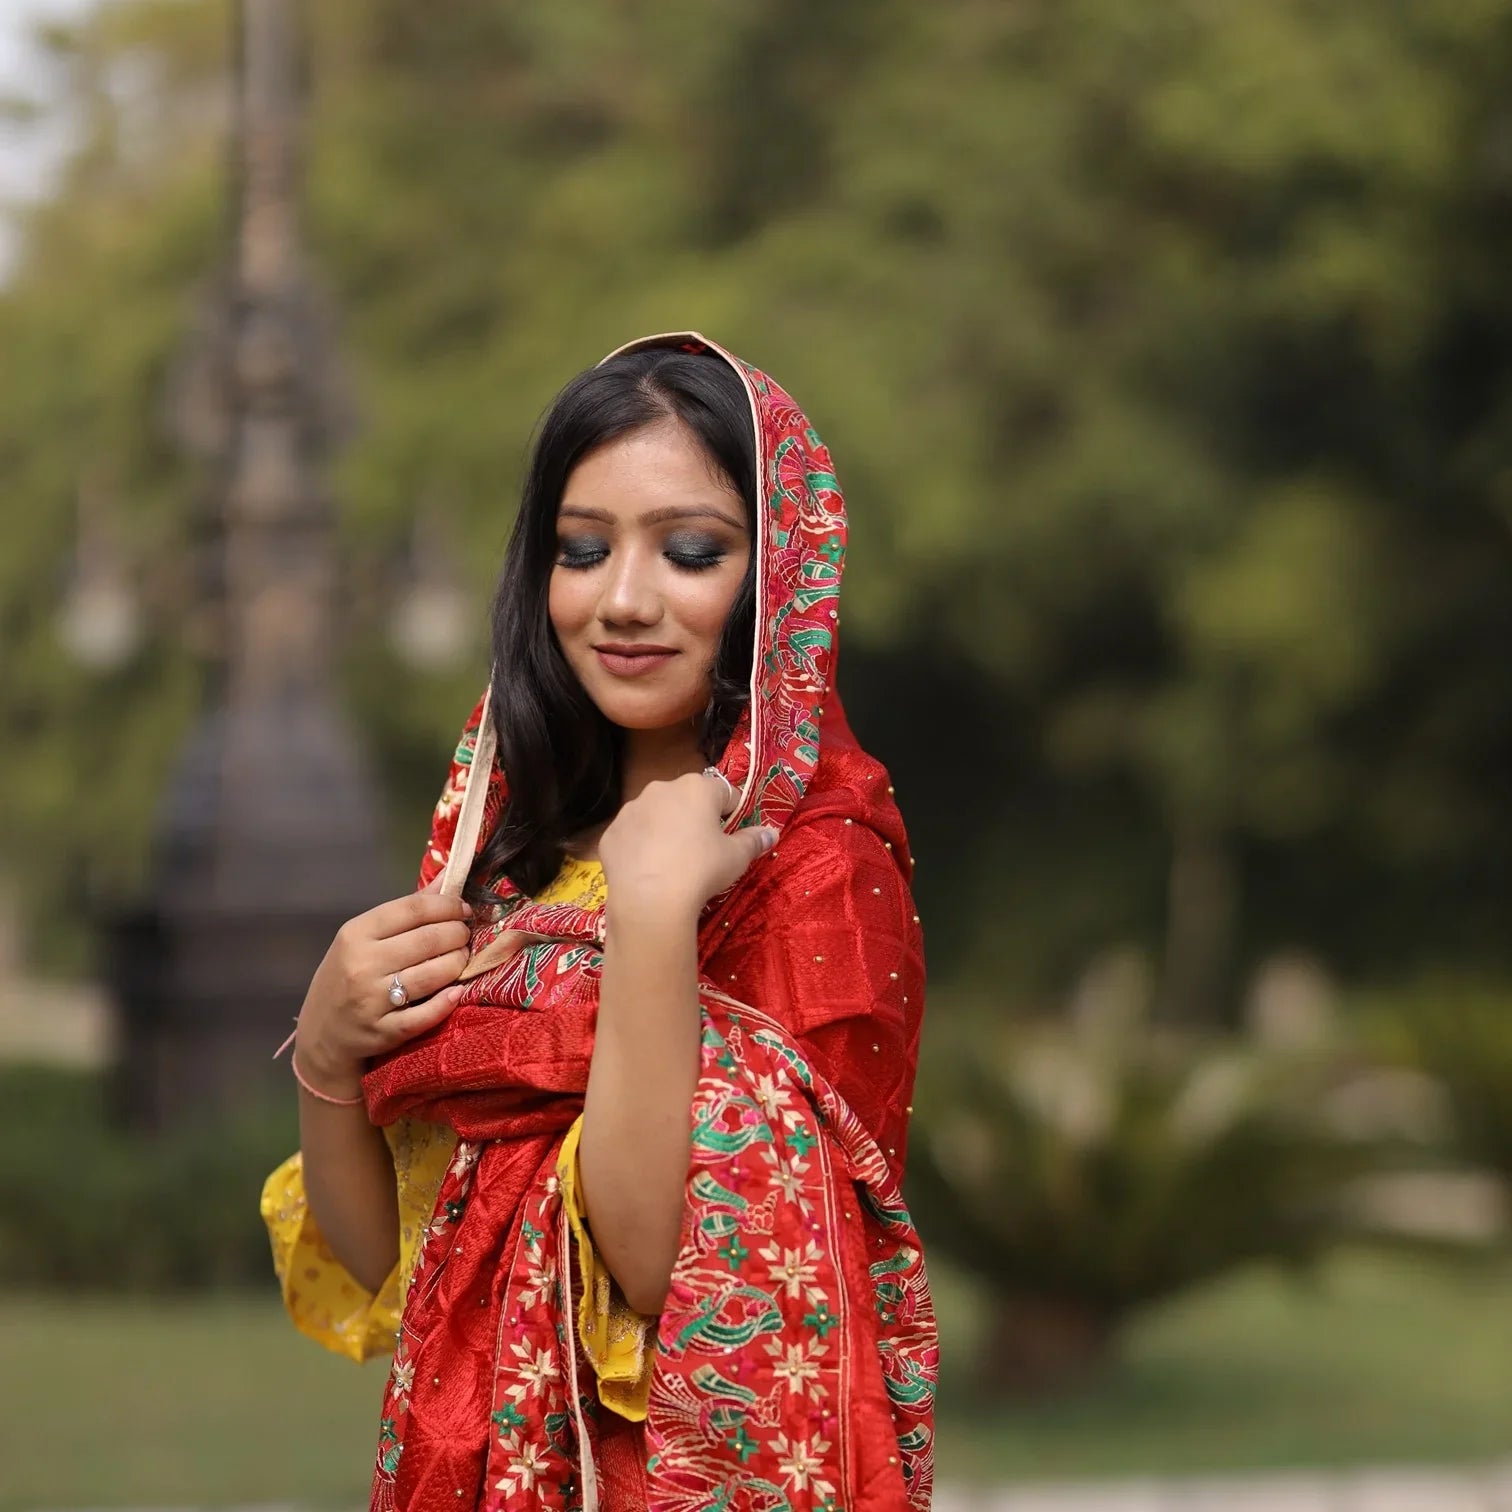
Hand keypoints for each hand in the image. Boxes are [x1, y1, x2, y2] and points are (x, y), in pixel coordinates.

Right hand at [292, 873, 473, 1097]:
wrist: (322, 1033)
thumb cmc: (347, 976)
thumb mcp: (364, 938)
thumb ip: (406, 910)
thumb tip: (446, 876)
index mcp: (356, 933)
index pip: (413, 909)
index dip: (447, 905)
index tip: (463, 909)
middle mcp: (362, 964)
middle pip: (428, 940)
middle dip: (458, 934)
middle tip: (466, 935)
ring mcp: (371, 1001)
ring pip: (433, 975)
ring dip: (458, 963)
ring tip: (462, 958)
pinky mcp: (383, 1032)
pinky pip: (426, 1015)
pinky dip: (447, 1001)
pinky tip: (456, 991)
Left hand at [598, 771, 776, 919]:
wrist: (650, 900)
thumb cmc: (702, 870)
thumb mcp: (737, 857)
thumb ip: (754, 840)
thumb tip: (771, 833)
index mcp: (697, 787)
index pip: (725, 793)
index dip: (732, 813)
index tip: (732, 835)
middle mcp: (661, 788)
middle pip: (686, 799)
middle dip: (695, 818)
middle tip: (702, 851)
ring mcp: (631, 809)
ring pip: (655, 815)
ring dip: (665, 830)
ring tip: (672, 863)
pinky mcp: (611, 832)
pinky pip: (632, 836)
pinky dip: (640, 848)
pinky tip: (648, 871)